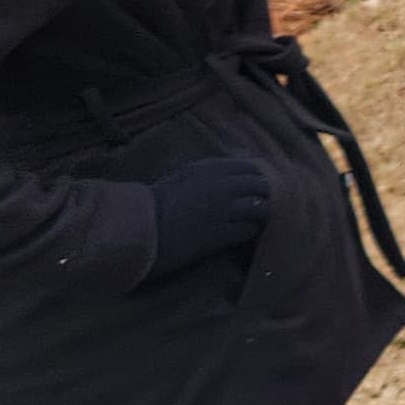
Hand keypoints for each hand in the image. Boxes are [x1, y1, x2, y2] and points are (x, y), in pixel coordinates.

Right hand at [145, 156, 273, 279]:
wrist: (136, 229)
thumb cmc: (154, 204)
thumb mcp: (183, 177)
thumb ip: (210, 173)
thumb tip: (236, 174)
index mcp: (212, 168)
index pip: (254, 168)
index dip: (260, 180)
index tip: (261, 190)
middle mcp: (222, 185)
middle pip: (264, 186)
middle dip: (267, 197)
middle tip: (265, 209)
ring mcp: (223, 210)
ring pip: (262, 208)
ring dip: (263, 216)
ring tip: (258, 223)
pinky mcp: (220, 233)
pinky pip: (250, 230)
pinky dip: (252, 232)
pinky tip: (245, 236)